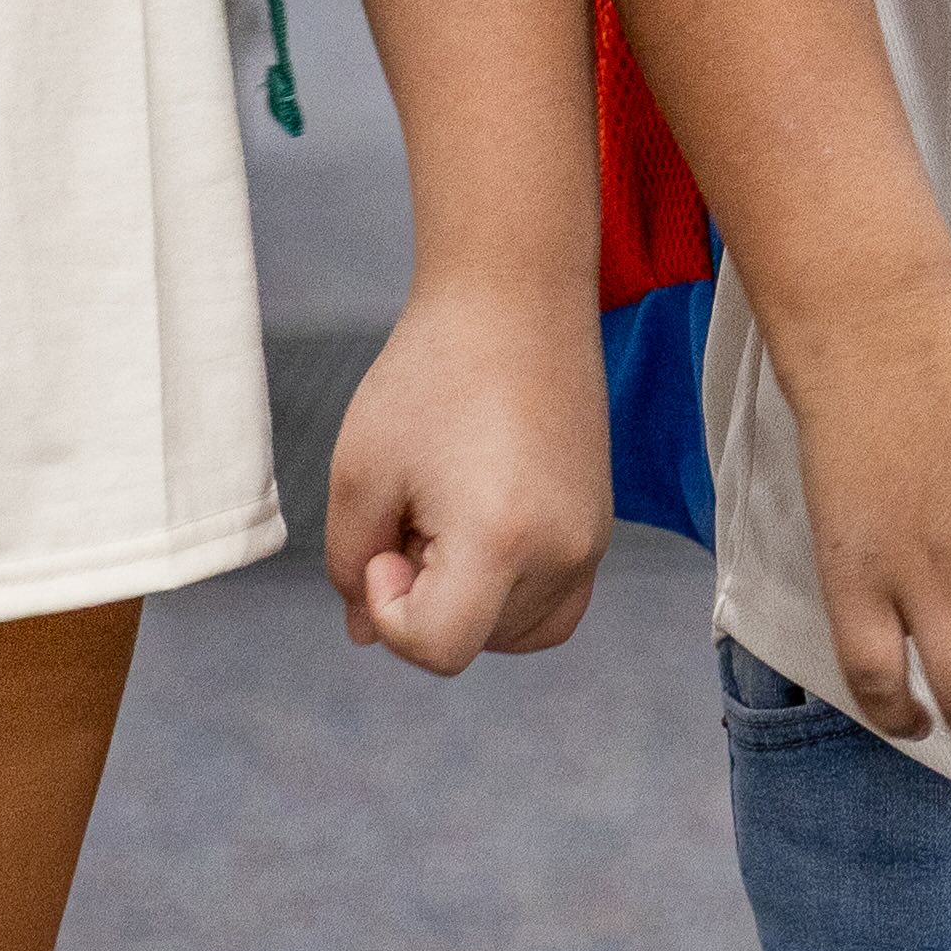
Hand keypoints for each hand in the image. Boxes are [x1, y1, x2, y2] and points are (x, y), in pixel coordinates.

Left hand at [325, 279, 614, 674]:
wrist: (515, 301)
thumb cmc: (430, 375)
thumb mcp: (361, 472)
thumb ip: (351, 565)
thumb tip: (365, 632)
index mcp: (502, 540)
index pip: (438, 648)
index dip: (390, 613)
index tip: (385, 543)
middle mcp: (562, 553)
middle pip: (473, 642)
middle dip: (425, 599)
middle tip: (415, 514)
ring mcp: (591, 543)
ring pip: (512, 634)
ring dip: (466, 600)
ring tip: (447, 516)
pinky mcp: (599, 528)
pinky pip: (551, 608)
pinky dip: (507, 600)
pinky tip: (475, 536)